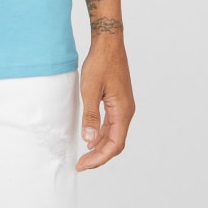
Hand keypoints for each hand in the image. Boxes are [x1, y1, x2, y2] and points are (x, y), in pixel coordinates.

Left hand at [76, 39, 134, 170]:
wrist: (108, 43)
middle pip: (115, 143)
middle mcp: (126, 111)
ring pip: (114, 134)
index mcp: (122, 111)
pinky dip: (101, 134)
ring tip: (83, 155)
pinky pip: (111, 124)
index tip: (83, 164)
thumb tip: (88, 140)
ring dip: (99, 147)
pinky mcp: (118, 101)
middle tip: (81, 164)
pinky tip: (90, 138)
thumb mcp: (90, 90)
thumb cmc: (100, 63)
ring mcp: (123, 107)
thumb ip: (90, 116)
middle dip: (99, 156)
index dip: (99, 158)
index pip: (114, 144)